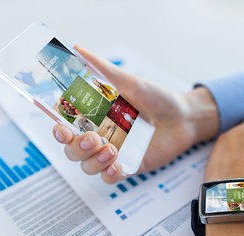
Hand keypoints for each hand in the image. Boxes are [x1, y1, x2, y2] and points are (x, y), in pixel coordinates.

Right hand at [53, 46, 218, 182]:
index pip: (66, 128)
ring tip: (111, 150)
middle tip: (93, 138)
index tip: (62, 129)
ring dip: (94, 161)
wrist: (184, 116)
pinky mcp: (129, 166)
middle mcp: (100, 137)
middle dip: (77, 148)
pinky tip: (117, 166)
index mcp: (95, 118)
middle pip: (73, 151)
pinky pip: (110, 178)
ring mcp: (113, 153)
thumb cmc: (156, 97)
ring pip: (88, 167)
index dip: (59, 132)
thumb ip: (103, 69)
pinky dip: (109, 174)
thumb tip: (77, 49)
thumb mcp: (129, 81)